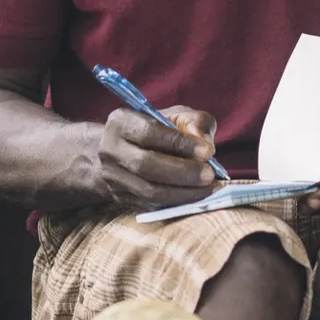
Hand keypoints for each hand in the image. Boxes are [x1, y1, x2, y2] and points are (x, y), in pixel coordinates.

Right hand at [87, 104, 218, 208]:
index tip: (207, 151)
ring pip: (148, 190)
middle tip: (210, 174)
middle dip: (183, 172)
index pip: (149, 132)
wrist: (127, 150)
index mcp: (121, 122)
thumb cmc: (159, 129)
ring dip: (183, 192)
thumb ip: (195, 122)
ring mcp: (113, 177)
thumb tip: (205, 145)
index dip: (179, 143)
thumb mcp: (177, 115)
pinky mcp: (121, 197)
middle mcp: (110, 150)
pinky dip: (177, 202)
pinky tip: (197, 197)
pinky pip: (150, 204)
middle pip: (145, 164)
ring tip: (209, 188)